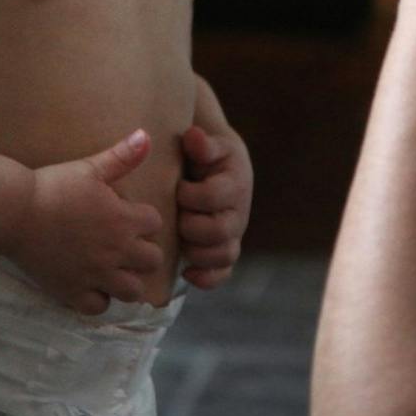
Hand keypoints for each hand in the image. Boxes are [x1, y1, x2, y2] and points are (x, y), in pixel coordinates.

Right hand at [4, 129, 164, 314]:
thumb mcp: (90, 168)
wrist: (14, 212)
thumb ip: (122, 156)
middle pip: (152, 261)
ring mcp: (95, 275)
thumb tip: (147, 135)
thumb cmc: (52, 186)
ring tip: (115, 270)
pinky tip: (90, 285)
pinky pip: (97, 308)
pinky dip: (97, 300)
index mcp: (124, 220)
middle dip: (143, 253)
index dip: (144, 219)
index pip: (156, 224)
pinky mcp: (72, 291)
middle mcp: (116, 251)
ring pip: (132, 291)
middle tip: (125, 245)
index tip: (129, 216)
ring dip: (127, 281)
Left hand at [176, 122, 250, 288]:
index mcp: (235, 185)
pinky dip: (207, 278)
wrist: (220, 167)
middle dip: (191, 226)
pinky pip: (223, 273)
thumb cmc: (208, 155)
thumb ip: (202, 143)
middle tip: (176, 217)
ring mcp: (233, 235)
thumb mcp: (208, 145)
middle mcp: (238, 213)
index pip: (214, 197)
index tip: (178, 187)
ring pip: (223, 255)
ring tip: (179, 244)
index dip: (190, 195)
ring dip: (197, 253)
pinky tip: (187, 273)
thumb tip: (193, 137)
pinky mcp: (225, 250)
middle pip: (218, 231)